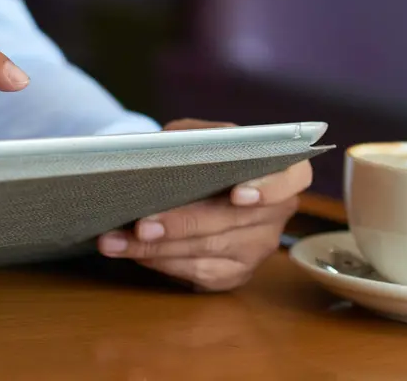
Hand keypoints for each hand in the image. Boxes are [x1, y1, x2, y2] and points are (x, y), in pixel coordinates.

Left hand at [97, 119, 311, 291]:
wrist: (194, 182)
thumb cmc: (199, 153)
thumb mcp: (197, 133)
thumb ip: (190, 136)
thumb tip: (163, 149)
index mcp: (280, 172)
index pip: (291, 180)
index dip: (267, 189)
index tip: (237, 195)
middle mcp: (276, 214)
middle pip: (230, 222)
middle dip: (181, 224)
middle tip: (141, 224)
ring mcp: (257, 248)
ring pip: (206, 252)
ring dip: (156, 248)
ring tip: (116, 240)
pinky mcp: (234, 273)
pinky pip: (197, 273)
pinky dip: (160, 262)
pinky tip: (132, 252)